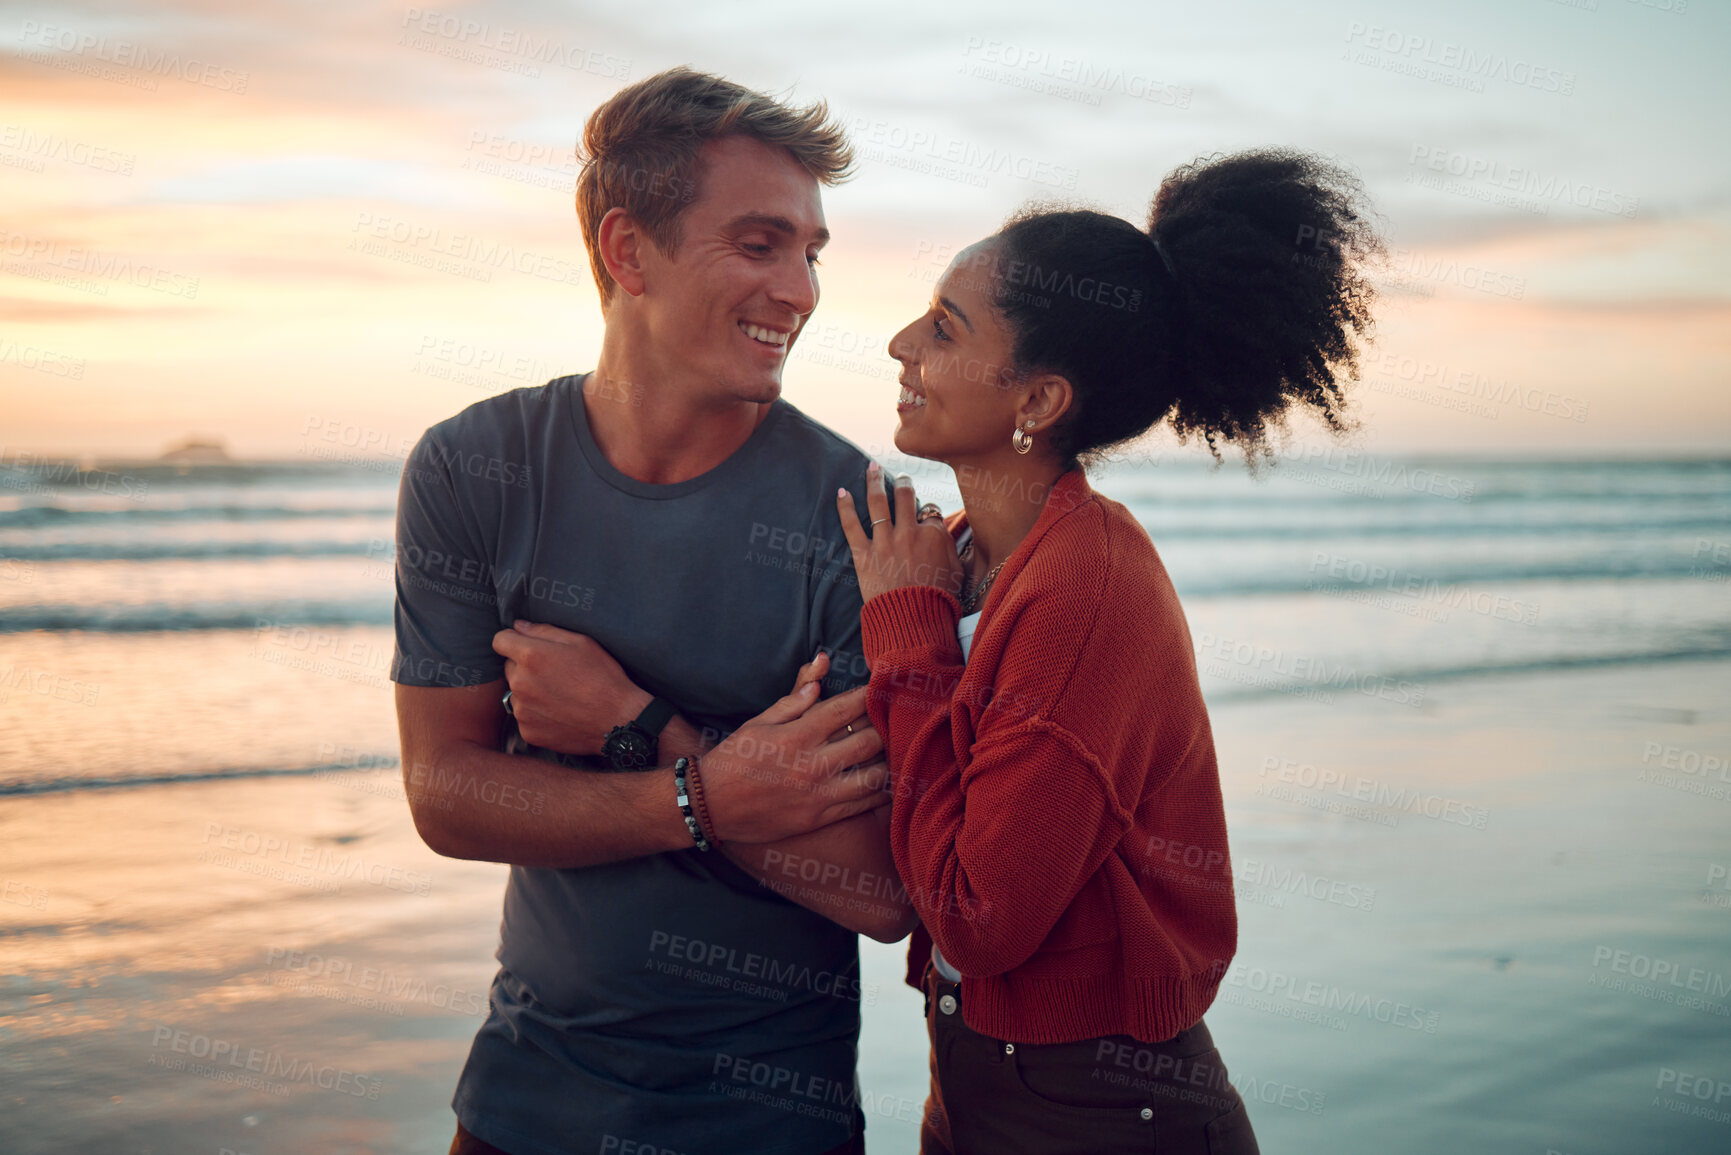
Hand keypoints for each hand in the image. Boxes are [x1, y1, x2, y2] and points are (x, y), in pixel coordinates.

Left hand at [492, 621, 648, 755]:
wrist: (617, 720)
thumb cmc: (603, 677)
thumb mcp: (581, 642)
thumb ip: (544, 631)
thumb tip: (519, 626)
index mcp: (531, 656)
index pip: (500, 640)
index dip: (512, 640)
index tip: (525, 645)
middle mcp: (520, 683)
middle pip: (509, 667)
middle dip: (524, 666)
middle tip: (553, 673)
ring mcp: (522, 710)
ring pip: (516, 693)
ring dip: (530, 691)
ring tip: (559, 695)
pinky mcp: (528, 732)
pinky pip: (524, 716)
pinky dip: (536, 714)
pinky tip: (559, 712)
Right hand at [698, 651, 889, 843]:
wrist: (710, 805)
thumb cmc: (734, 759)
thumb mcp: (759, 722)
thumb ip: (794, 698)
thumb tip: (820, 672)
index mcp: (797, 735)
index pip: (846, 708)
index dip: (869, 696)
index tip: (882, 689)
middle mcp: (812, 764)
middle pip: (869, 741)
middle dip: (886, 727)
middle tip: (896, 719)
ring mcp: (818, 794)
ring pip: (874, 776)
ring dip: (890, 760)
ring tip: (899, 748)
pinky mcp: (819, 819)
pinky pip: (863, 805)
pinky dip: (883, 791)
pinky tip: (893, 780)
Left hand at [838, 462, 965, 605]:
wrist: (913, 621)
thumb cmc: (939, 601)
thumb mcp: (957, 573)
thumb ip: (951, 550)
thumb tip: (946, 538)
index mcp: (934, 535)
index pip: (930, 514)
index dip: (927, 515)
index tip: (924, 518)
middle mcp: (910, 532)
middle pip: (906, 499)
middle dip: (904, 485)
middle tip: (901, 478)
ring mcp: (886, 542)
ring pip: (879, 503)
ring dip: (875, 482)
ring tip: (872, 468)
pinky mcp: (865, 554)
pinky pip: (852, 525)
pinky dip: (845, 507)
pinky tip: (841, 492)